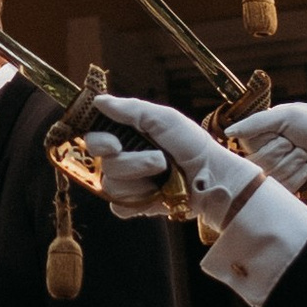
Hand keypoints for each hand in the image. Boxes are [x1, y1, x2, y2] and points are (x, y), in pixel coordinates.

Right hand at [88, 93, 263, 224]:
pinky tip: (157, 194)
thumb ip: (131, 109)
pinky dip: (138, 200)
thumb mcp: (165, 118)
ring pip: (111, 184)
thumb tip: (97, 101)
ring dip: (142, 178)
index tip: (115, 144)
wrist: (212, 176)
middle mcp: (123, 158)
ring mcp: (128, 184)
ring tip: (166, 173)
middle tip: (157, 160)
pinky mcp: (136, 205)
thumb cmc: (192, 144)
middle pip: (102, 163)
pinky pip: (119, 206)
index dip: (98, 141)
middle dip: (130, 162)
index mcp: (127, 136)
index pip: (94, 137)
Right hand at [225, 101, 306, 199]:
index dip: (267, 145)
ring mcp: (278, 172)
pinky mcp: (289, 188)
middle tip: (298, 145)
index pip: (249, 148)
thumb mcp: (286, 116)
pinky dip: (300, 177)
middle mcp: (267, 154)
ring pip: (273, 176)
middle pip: (260, 164)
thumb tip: (228, 132)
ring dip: (294, 164)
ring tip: (306, 156)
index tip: (283, 137)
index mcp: (263, 136)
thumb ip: (255, 123)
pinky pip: (285, 188)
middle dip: (283, 153)